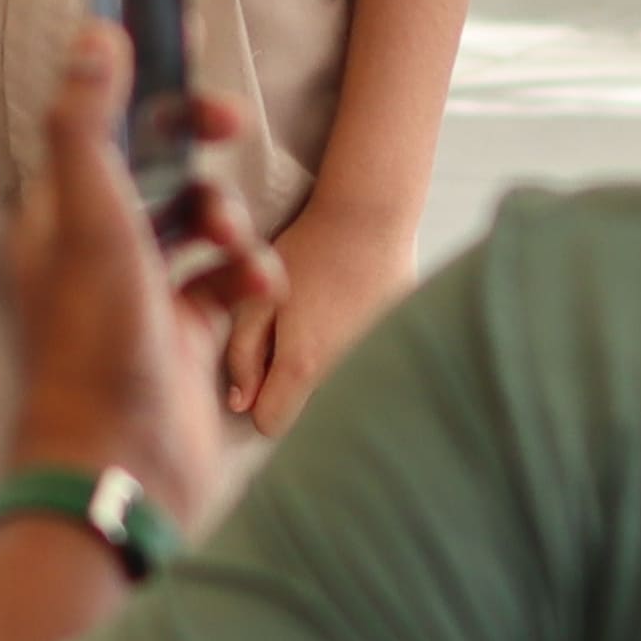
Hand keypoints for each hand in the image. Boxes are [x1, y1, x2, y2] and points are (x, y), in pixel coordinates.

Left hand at [0, 20, 275, 528]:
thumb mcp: (91, 219)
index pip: (101, 128)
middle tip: (233, 124)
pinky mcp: (184, 331)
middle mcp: (95, 249)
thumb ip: (88, 125)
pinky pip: (227, 279)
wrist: (125, 460)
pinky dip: (249, 273)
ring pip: (200, 223)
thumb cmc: (96, 343)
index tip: (187, 49)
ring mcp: (143, 292)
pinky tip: (259, 287)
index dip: (142, 86)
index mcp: (57, 217)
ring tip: (237, 246)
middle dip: (199, 147)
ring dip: (230, 220)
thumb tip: (97, 36)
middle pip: (157, 168)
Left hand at [225, 196, 417, 435]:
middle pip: (309, 409)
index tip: (262, 369)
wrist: (372, 216)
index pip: (272, 424)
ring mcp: (378, 363)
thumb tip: (240, 404)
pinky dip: (357, 349)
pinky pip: (369, 367)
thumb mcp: (257, 298)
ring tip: (327, 316)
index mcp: (303, 366)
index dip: (259, 402)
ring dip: (327, 367)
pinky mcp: (400, 346)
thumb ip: (242, 355)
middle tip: (295, 332)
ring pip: (340, 389)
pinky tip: (353, 311)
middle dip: (294, 385)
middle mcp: (345, 376)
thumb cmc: (307, 251)